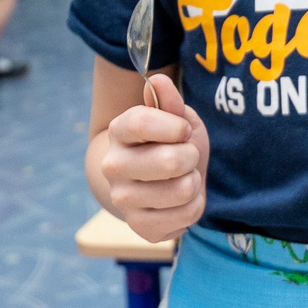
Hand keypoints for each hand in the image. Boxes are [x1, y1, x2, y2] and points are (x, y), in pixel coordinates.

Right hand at [98, 74, 210, 242]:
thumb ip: (169, 101)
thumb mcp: (175, 118)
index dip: (175, 127)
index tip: (183, 130)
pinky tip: (181, 199)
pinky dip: (195, 205)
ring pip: (183, 189)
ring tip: (182, 177)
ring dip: (194, 181)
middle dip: (191, 155)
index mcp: (119, 132)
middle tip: (185, 156)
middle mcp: (113, 166)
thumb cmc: (168, 143)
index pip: (142, 122)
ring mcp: (123, 199)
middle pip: (171, 160)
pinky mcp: (140, 227)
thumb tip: (157, 80)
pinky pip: (187, 215)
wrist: (153, 182)